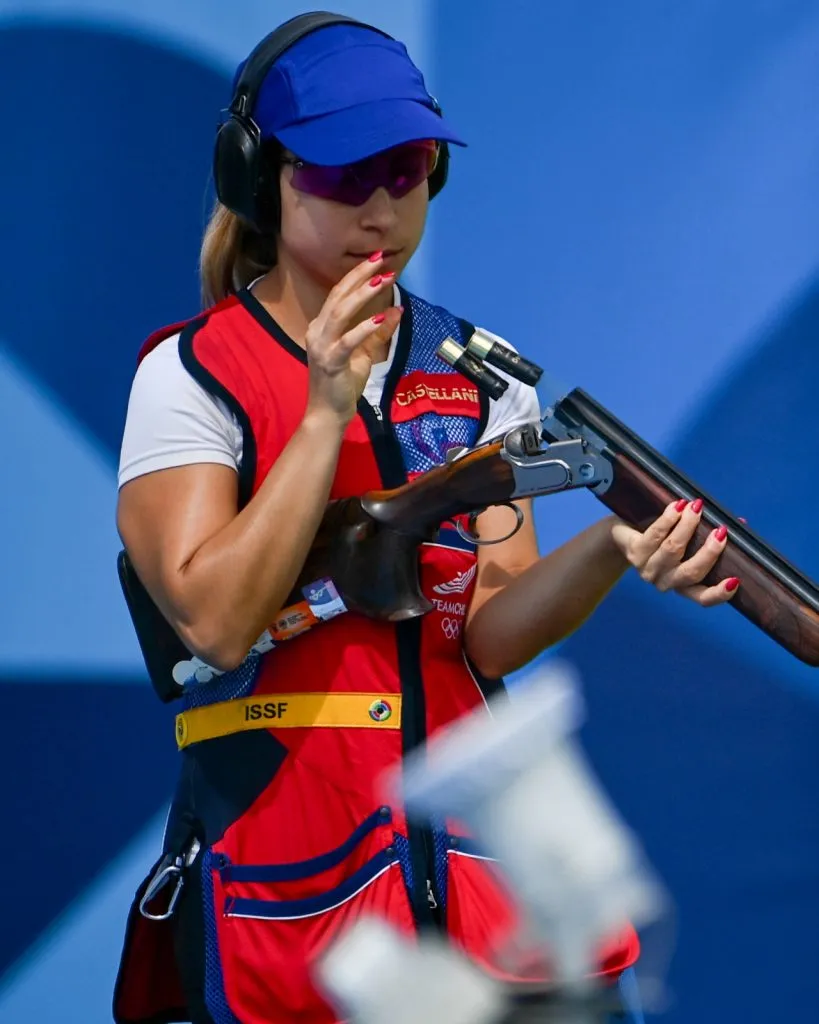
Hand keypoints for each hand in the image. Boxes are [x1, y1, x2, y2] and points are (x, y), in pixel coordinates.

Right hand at [304, 252, 402, 426]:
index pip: (338, 294)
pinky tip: (380, 317)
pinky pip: (347, 340)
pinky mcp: (330, 362)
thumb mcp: (364, 354)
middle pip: (338, 296)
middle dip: (360, 276)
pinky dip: (364, 328)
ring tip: (382, 281)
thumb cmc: (342, 384)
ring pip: (340, 312)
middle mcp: (317, 331)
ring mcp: (321, 346)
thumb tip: (397, 310)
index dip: (356, 276)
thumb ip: (378, 332)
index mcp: (322, 327)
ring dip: (362, 295)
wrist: (327, 413)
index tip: (376, 261)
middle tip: (380, 261)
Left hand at [609, 498, 739, 606]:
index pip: (702, 598)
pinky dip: (668, 519)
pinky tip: (677, 506)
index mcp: (682, 585)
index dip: (719, 594)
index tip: (735, 580)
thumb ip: (712, 536)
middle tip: (721, 531)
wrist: (623, 533)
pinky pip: (654, 535)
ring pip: (672, 550)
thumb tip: (740, 522)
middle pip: (690, 573)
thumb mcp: (689, 541)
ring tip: (697, 508)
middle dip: (709, 552)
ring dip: (687, 527)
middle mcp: (665, 582)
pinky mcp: (634, 552)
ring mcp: (648, 569)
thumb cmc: (664, 538)